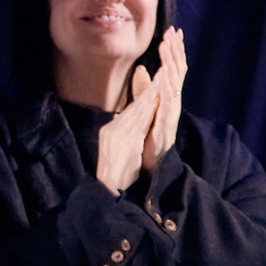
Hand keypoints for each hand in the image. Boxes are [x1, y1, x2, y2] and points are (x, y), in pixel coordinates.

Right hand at [96, 75, 159, 194]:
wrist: (106, 189)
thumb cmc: (114, 174)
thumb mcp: (116, 151)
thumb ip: (121, 134)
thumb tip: (121, 120)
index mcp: (110, 133)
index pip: (129, 112)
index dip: (142, 97)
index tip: (153, 84)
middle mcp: (111, 131)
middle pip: (133, 110)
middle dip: (147, 93)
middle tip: (159, 76)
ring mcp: (117, 136)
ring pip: (136, 114)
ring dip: (149, 98)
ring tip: (159, 85)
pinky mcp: (123, 143)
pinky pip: (137, 124)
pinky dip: (146, 112)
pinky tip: (154, 104)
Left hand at [142, 27, 185, 172]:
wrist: (147, 166)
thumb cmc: (147, 136)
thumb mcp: (143, 107)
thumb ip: (143, 89)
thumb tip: (142, 68)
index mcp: (167, 98)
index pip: (172, 69)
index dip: (173, 51)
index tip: (172, 31)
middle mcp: (172, 104)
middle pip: (177, 74)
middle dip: (175, 52)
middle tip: (172, 33)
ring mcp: (170, 116)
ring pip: (174, 86)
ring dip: (171, 66)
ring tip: (169, 48)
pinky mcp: (165, 128)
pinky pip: (167, 105)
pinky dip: (167, 90)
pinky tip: (165, 76)